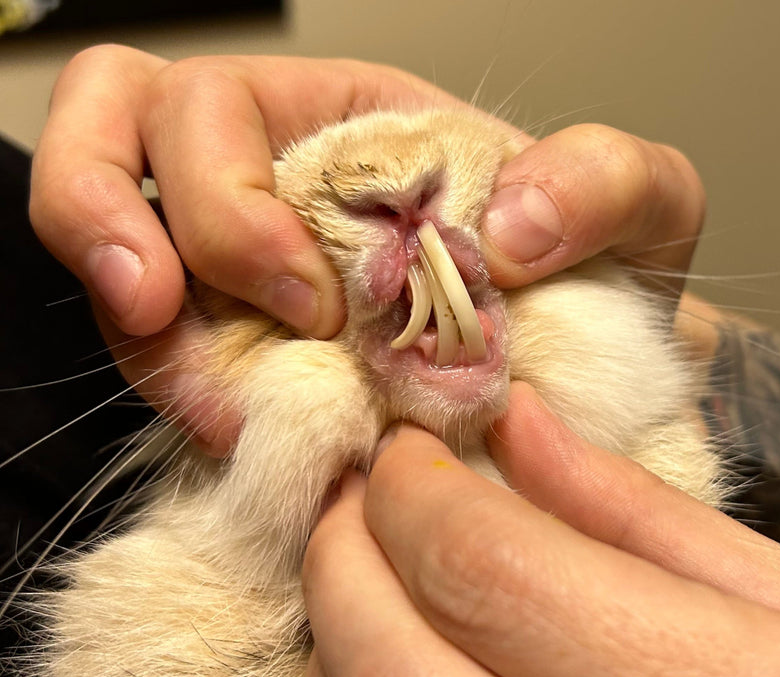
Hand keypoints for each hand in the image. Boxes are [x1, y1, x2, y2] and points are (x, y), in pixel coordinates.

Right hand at [32, 46, 704, 454]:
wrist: (597, 386)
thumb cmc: (602, 285)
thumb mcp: (641, 209)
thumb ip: (604, 179)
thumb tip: (502, 231)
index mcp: (348, 129)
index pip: (205, 105)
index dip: (215, 192)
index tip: (309, 299)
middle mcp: (280, 196)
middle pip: (117, 153)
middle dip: (121, 230)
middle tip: (188, 318)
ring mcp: (253, 291)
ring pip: (125, 279)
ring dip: (150, 346)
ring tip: (226, 417)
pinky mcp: (259, 376)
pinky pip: (177, 377)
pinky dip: (191, 411)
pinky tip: (253, 446)